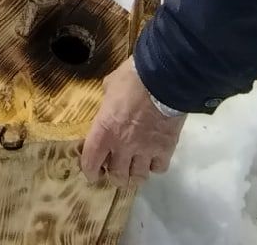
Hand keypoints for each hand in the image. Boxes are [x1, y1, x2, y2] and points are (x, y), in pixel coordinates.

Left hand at [80, 59, 185, 183]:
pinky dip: (155, 166)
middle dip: (115, 175)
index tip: (94, 172)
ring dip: (135, 174)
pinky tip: (154, 158)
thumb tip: (109, 102)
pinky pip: (159, 168)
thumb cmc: (132, 78)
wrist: (164, 78)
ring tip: (136, 167)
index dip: (91, 171)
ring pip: (138, 178)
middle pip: (117, 176)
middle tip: (117, 168)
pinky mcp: (165, 149)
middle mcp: (123, 146)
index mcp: (104, 130)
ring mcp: (145, 150)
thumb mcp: (110, 85)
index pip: (91, 162)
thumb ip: (107, 100)